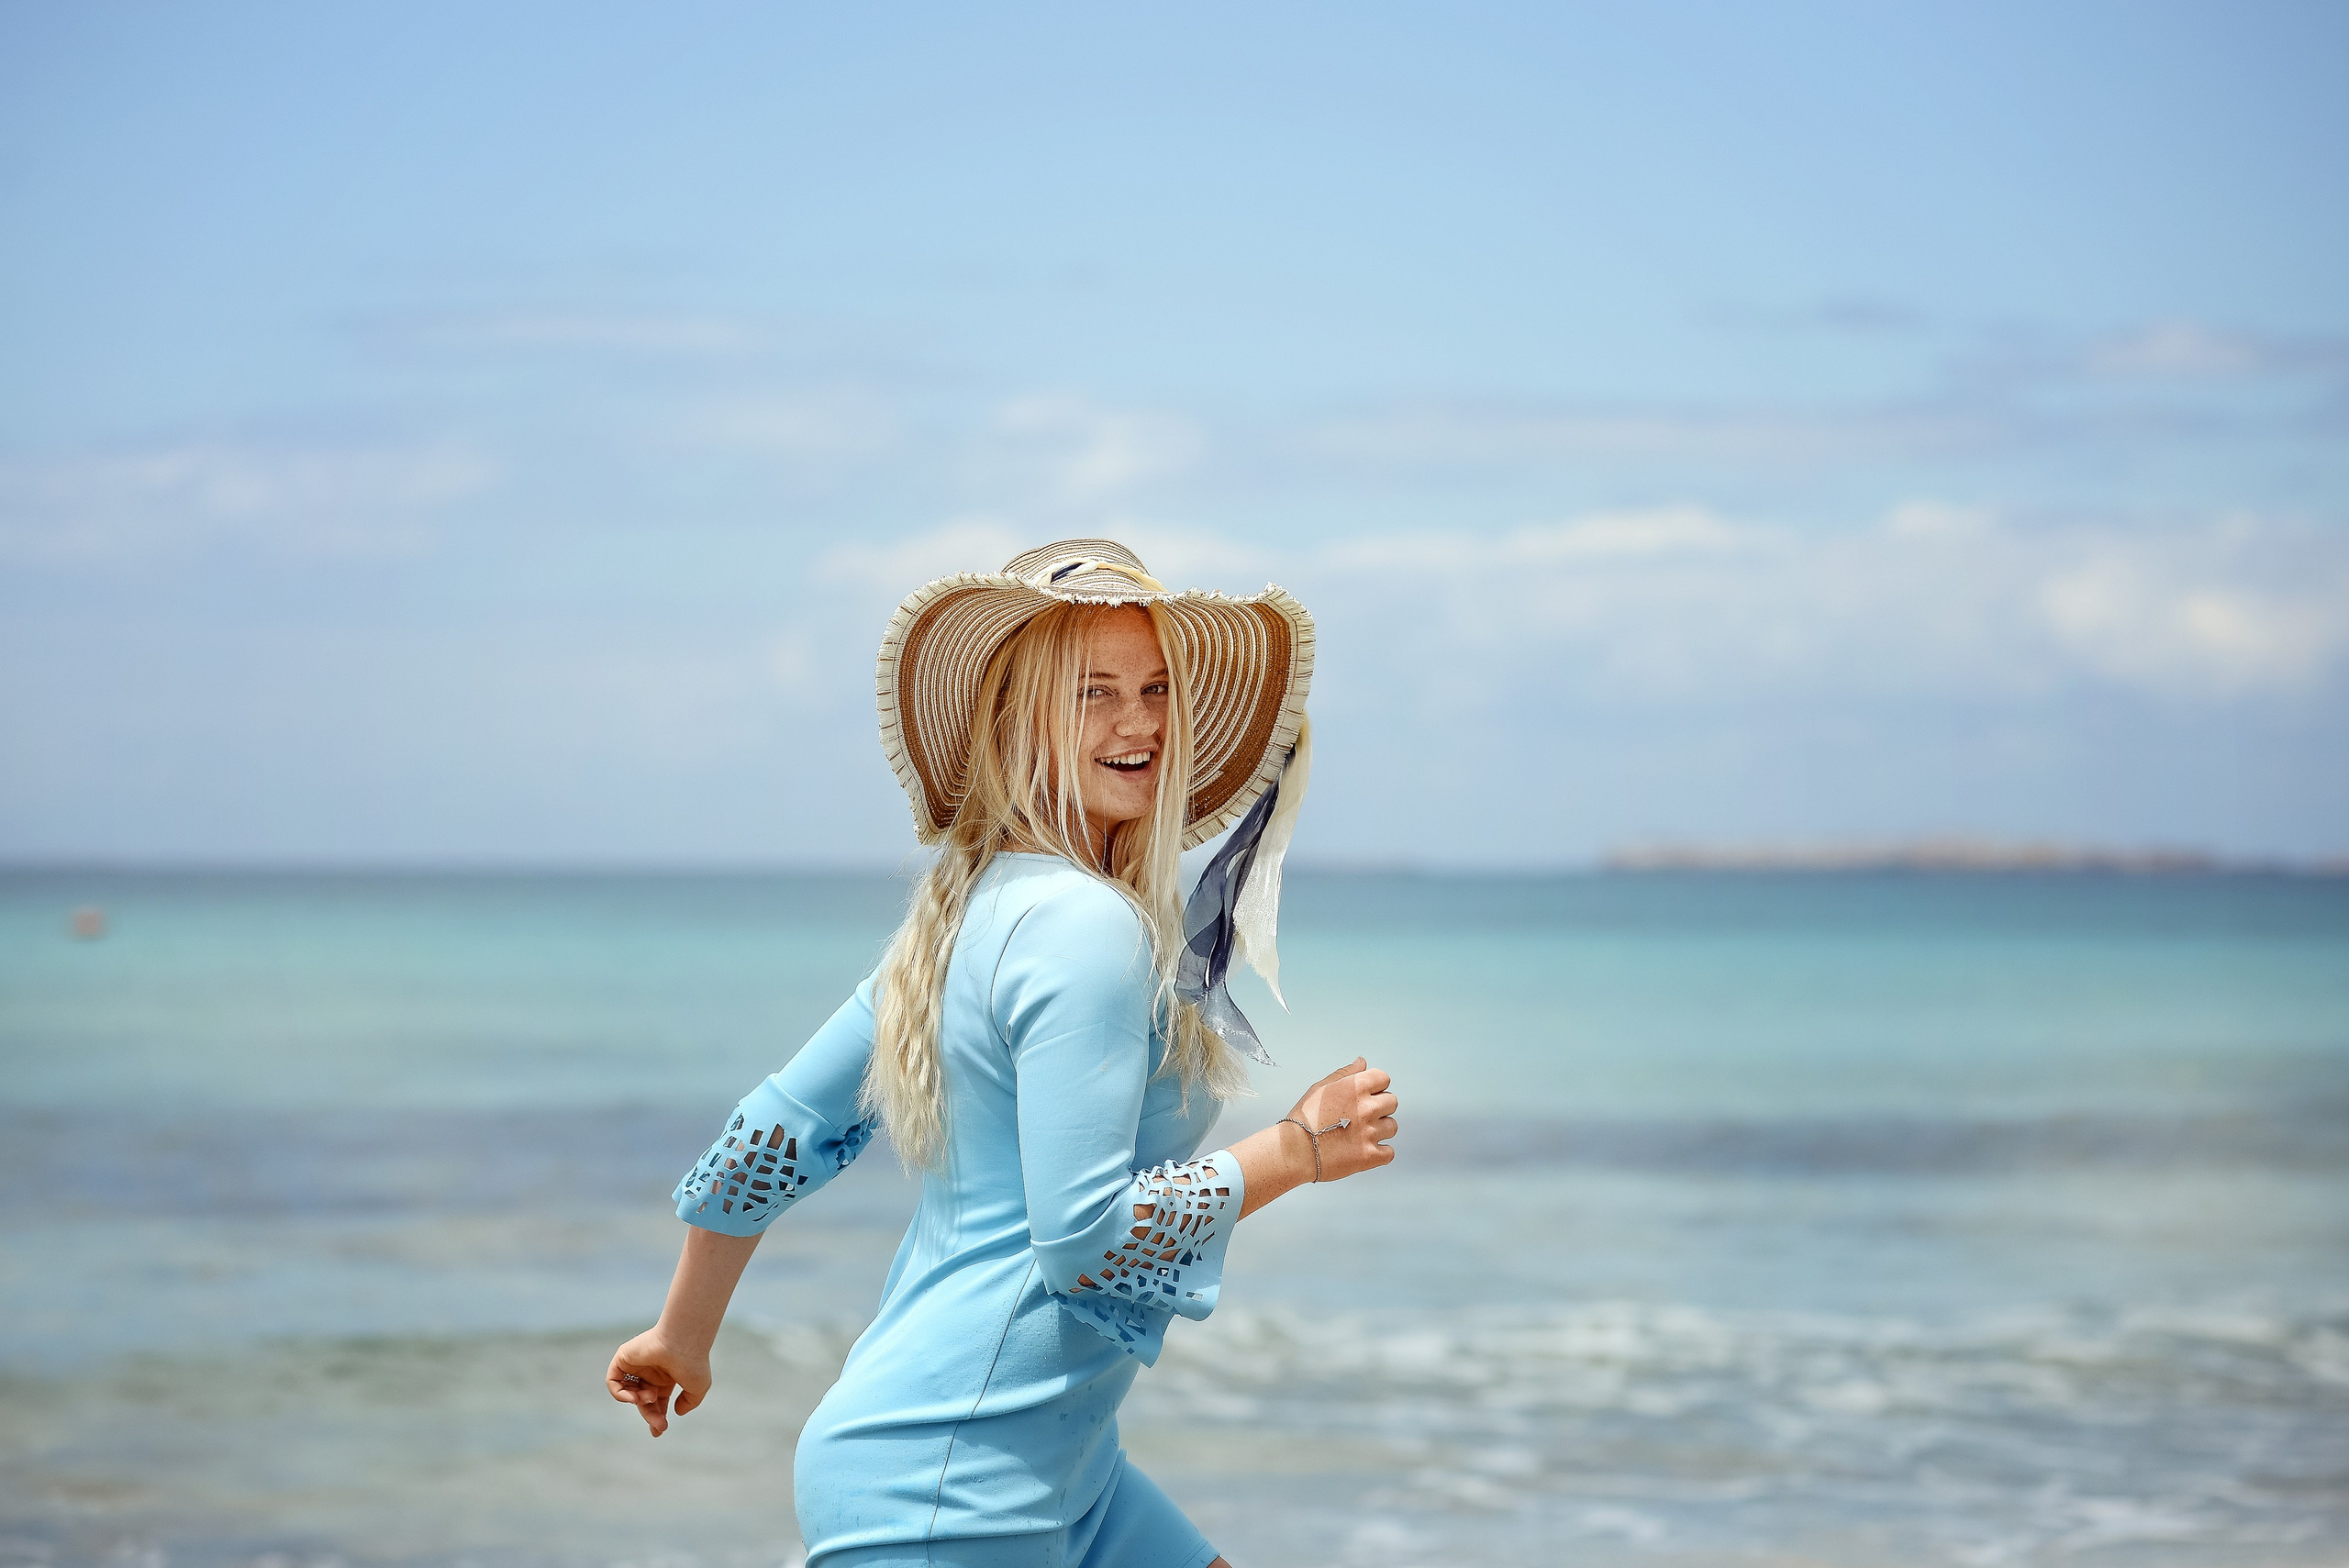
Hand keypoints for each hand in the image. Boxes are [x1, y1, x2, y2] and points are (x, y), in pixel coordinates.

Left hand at [606, 1327, 709, 1437]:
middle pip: (643, 1401)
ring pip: (628, 1392)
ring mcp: (636, 1365)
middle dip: (651, 1415)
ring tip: (650, 1398)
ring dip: (638, 1402)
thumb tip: (675, 1412)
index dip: (656, 1417)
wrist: (683, 1342)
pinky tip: (633, 1397)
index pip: (656, 1402)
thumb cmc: (693, 1362)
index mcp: (665, 1378)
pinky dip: (620, 1394)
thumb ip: (689, 1402)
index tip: (660, 1430)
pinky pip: (613, 1381)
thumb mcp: (697, 1388)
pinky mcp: (623, 1357)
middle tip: (660, 1426)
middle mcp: (650, 1372)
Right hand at [1283, 1057, 1398, 1182]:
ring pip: (1392, 1126)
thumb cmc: (1303, 1120)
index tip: (1367, 1095)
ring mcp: (1370, 1132)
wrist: (1294, 1151)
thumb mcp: (1321, 1088)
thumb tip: (1362, 1062)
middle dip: (1380, 1107)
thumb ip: (1346, 1073)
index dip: (1375, 1087)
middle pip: (1391, 1102)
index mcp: (1356, 1087)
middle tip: (1361, 1116)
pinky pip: (1389, 1152)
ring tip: (1360, 1134)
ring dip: (1380, 1130)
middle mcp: (1367, 1108)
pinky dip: (1379, 1153)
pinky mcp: (1370, 1155)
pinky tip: (1363, 1150)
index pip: (1383, 1078)